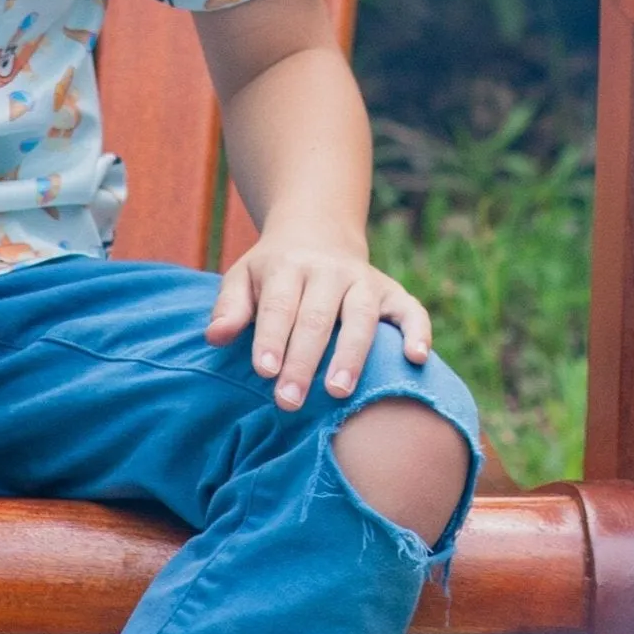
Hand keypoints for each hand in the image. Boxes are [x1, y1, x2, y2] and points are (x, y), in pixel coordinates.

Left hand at [205, 228, 431, 409]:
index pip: (279, 305)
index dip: (272, 338)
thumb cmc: (273, 272)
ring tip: (338, 391)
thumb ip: (229, 307)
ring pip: (361, 316)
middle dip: (303, 361)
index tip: (264, 372)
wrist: (316, 232)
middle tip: (289, 401)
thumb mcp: (243, 278)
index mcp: (288, 266)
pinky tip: (416, 359)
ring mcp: (364, 280)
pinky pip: (410, 310)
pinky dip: (417, 332)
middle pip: (317, 318)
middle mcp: (329, 271)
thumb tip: (215, 337)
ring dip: (351, 354)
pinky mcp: (392, 292)